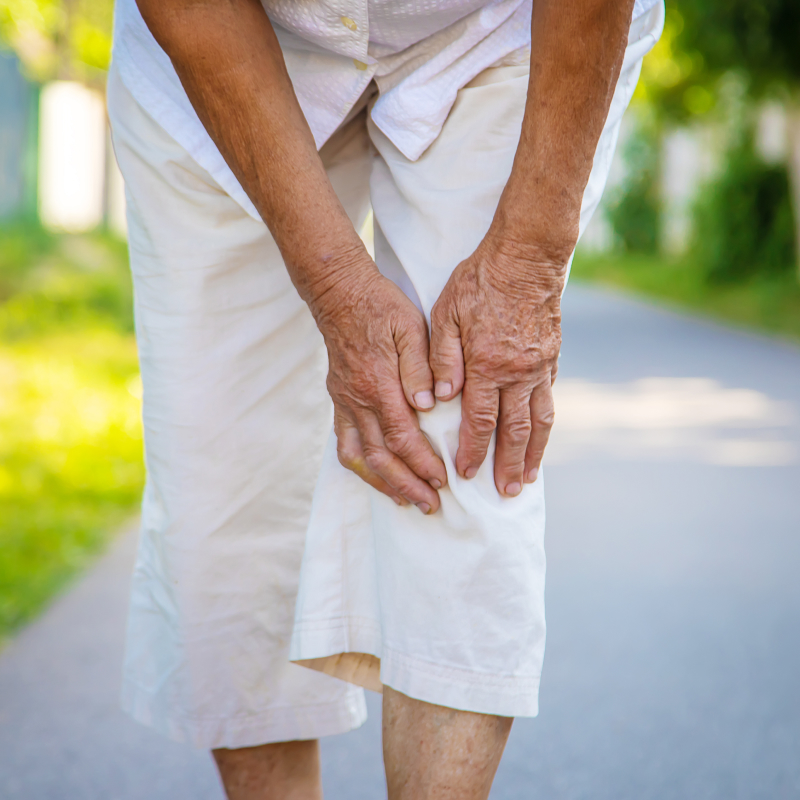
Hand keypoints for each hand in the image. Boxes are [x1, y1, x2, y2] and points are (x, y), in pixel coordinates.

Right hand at [311, 264, 447, 513]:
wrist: (341, 295)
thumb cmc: (382, 308)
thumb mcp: (411, 327)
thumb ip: (421, 367)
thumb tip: (428, 404)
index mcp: (379, 382)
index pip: (402, 436)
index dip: (422, 462)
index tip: (443, 480)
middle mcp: (357, 399)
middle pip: (380, 456)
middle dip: (407, 485)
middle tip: (431, 505)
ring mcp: (344, 402)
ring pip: (359, 457)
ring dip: (383, 484)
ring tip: (406, 501)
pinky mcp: (339, 402)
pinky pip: (344, 443)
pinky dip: (362, 466)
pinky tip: (379, 477)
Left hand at [429, 236, 564, 496]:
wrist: (527, 256)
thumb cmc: (479, 282)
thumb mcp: (446, 314)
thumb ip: (442, 358)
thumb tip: (437, 399)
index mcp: (487, 365)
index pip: (480, 421)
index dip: (473, 451)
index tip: (466, 474)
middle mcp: (518, 372)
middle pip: (514, 431)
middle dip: (507, 466)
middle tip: (505, 494)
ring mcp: (539, 367)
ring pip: (539, 421)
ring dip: (533, 454)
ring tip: (527, 479)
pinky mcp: (552, 358)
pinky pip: (549, 400)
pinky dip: (544, 426)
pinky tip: (539, 439)